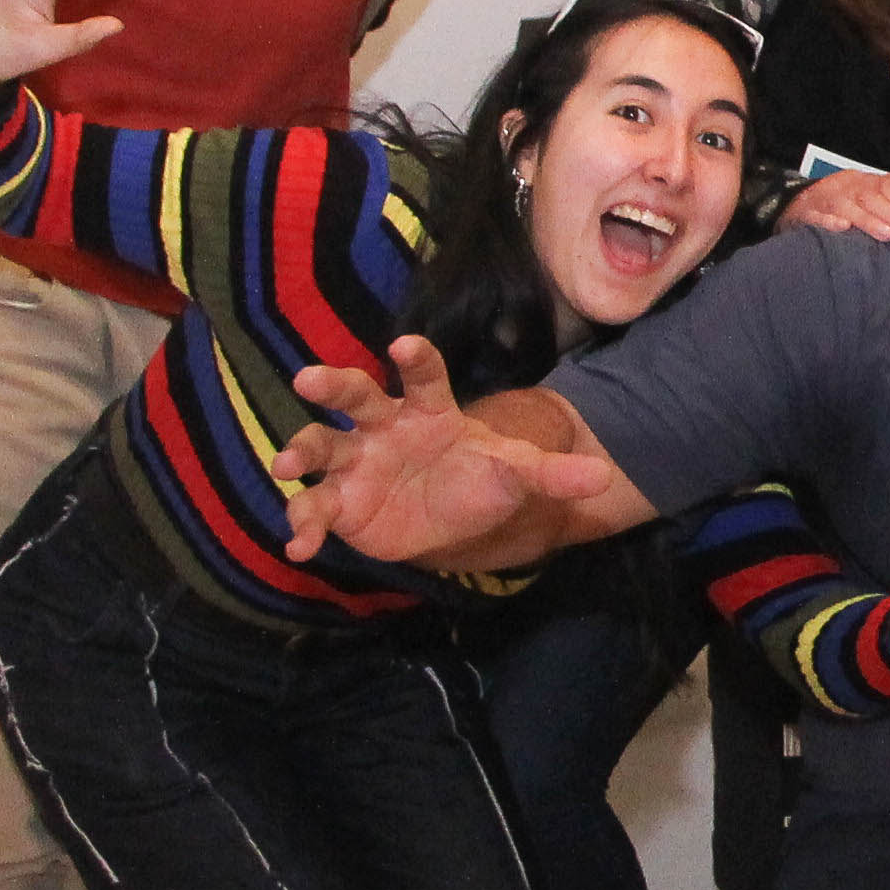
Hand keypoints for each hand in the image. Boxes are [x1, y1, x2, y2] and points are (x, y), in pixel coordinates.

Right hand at [274, 338, 642, 563]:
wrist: (453, 520)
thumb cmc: (478, 480)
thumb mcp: (518, 475)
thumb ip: (552, 473)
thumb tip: (604, 478)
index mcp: (429, 409)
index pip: (423, 374)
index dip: (415, 357)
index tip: (403, 344)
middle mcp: (383, 427)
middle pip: (353, 397)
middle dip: (331, 385)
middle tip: (308, 378)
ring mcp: (356, 463)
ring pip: (320, 446)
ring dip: (299, 451)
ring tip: (285, 464)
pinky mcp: (340, 504)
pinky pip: (315, 508)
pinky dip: (303, 524)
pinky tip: (298, 546)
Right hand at [783, 164, 889, 243]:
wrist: (797, 204)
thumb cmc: (841, 203)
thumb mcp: (865, 195)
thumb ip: (889, 201)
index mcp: (863, 180)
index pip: (888, 186)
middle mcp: (846, 186)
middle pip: (871, 196)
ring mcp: (825, 198)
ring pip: (847, 205)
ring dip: (868, 219)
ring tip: (887, 235)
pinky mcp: (806, 212)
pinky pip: (817, 215)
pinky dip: (830, 221)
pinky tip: (842, 228)